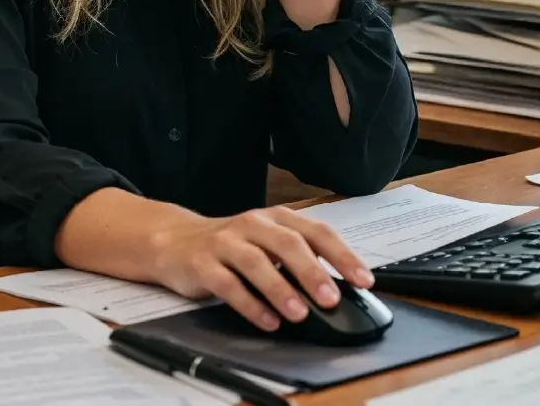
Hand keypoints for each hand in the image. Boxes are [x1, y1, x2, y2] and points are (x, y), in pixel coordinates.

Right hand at [149, 206, 375, 331]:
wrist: (175, 241)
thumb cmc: (231, 246)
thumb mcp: (267, 243)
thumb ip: (298, 259)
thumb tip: (339, 288)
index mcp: (276, 218)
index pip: (316, 231)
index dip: (342, 255)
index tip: (363, 279)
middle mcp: (252, 225)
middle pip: (287, 243)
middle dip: (312, 272)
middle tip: (331, 298)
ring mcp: (226, 243)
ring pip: (256, 263)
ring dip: (280, 289)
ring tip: (298, 313)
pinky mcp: (202, 264)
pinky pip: (228, 284)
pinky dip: (250, 304)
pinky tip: (266, 321)